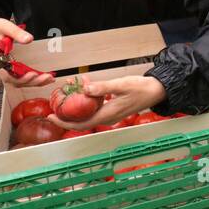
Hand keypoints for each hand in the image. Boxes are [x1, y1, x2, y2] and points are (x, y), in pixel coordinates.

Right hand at [0, 16, 54, 88]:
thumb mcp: (3, 26)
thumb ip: (16, 33)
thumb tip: (28, 39)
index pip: (9, 75)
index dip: (22, 78)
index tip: (34, 74)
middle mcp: (1, 67)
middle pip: (17, 81)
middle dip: (33, 81)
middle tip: (48, 77)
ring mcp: (4, 68)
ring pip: (19, 81)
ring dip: (34, 82)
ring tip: (49, 78)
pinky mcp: (8, 67)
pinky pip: (19, 77)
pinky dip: (31, 79)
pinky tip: (42, 77)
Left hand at [46, 74, 167, 129]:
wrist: (156, 90)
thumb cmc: (141, 88)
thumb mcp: (122, 85)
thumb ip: (103, 88)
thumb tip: (84, 90)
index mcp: (108, 115)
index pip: (82, 123)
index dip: (65, 122)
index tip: (51, 117)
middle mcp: (107, 117)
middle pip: (82, 120)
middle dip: (66, 113)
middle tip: (54, 103)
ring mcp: (110, 113)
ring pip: (88, 112)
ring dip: (76, 104)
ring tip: (66, 91)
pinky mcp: (112, 108)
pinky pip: (95, 106)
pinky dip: (86, 99)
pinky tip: (83, 87)